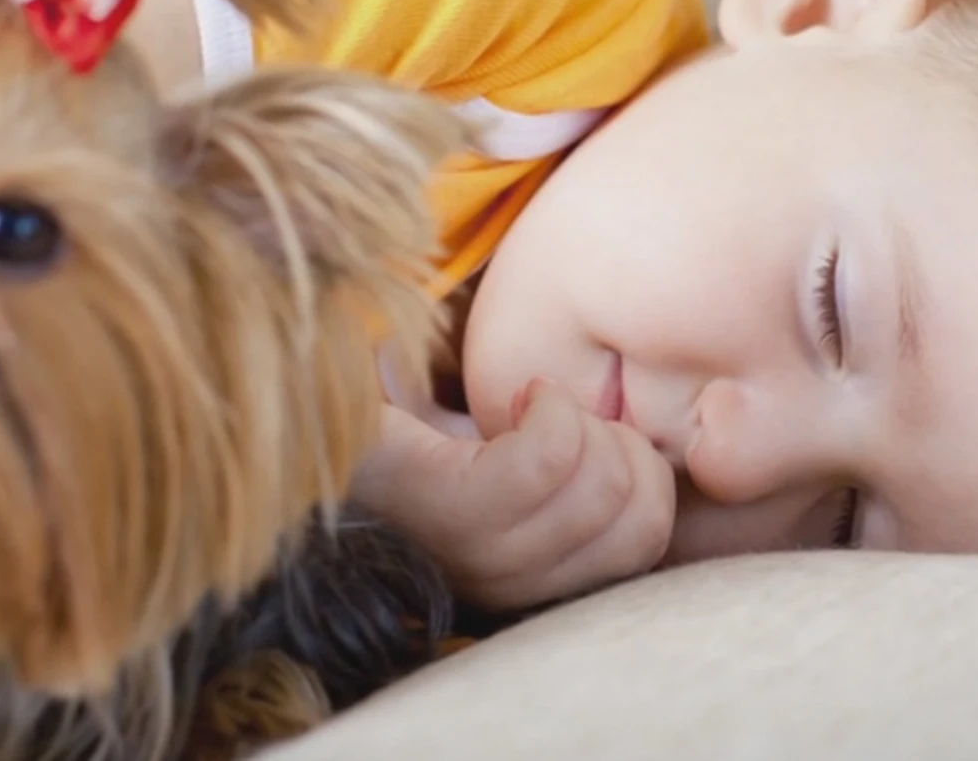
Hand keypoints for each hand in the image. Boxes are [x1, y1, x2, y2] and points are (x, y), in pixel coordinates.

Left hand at [352, 378, 676, 610]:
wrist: (310, 401)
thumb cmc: (402, 420)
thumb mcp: (498, 448)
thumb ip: (575, 457)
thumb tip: (667, 435)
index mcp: (527, 574)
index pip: (645, 548)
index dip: (648, 478)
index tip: (590, 433)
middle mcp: (503, 582)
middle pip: (638, 525)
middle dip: (627, 447)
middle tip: (563, 415)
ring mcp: (473, 552)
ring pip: (600, 489)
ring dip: (585, 423)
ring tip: (531, 404)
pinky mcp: (442, 505)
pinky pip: (544, 461)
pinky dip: (550, 412)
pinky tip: (519, 396)